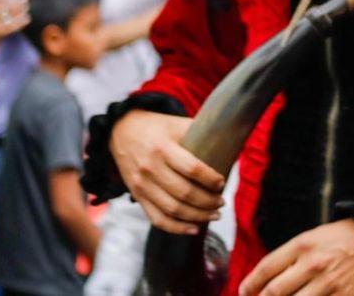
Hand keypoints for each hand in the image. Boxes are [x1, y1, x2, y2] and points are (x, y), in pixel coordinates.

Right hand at [110, 110, 224, 233]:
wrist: (121, 131)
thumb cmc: (158, 127)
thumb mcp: (178, 124)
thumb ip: (201, 133)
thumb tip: (232, 145)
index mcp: (163, 148)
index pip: (192, 169)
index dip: (211, 179)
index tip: (223, 183)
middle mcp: (151, 168)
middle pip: (184, 193)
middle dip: (208, 202)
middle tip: (222, 202)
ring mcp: (141, 185)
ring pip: (172, 209)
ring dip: (197, 216)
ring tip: (215, 215)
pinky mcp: (137, 196)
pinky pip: (156, 218)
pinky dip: (176, 228)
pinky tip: (194, 229)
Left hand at [239, 219, 353, 295]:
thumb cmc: (344, 237)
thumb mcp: (314, 236)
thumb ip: (291, 255)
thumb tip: (267, 278)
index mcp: (304, 245)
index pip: (267, 268)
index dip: (250, 283)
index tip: (244, 291)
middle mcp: (313, 264)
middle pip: (274, 291)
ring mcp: (328, 283)